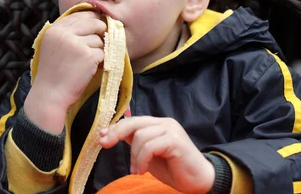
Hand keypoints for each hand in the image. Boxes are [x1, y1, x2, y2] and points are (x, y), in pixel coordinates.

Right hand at [24, 11, 105, 132]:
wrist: (49, 96)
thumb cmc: (53, 74)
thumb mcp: (52, 47)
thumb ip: (67, 33)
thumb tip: (92, 20)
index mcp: (54, 29)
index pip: (79, 14)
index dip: (91, 18)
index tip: (96, 25)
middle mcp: (64, 33)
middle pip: (93, 22)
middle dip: (100, 32)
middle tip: (98, 44)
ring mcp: (76, 44)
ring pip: (100, 39)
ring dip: (98, 51)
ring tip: (87, 63)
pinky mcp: (87, 56)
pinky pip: (103, 53)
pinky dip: (100, 62)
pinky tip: (90, 70)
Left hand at [98, 116, 214, 193]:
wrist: (199, 180)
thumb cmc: (174, 168)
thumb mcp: (149, 154)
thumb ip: (136, 142)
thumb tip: (112, 133)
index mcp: (158, 124)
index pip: (133, 121)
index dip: (116, 128)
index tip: (102, 136)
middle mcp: (164, 123)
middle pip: (134, 123)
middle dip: (116, 133)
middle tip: (104, 145)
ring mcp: (171, 129)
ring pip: (140, 136)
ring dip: (134, 156)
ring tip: (137, 170)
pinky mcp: (175, 140)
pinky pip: (150, 146)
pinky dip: (142, 159)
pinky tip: (143, 170)